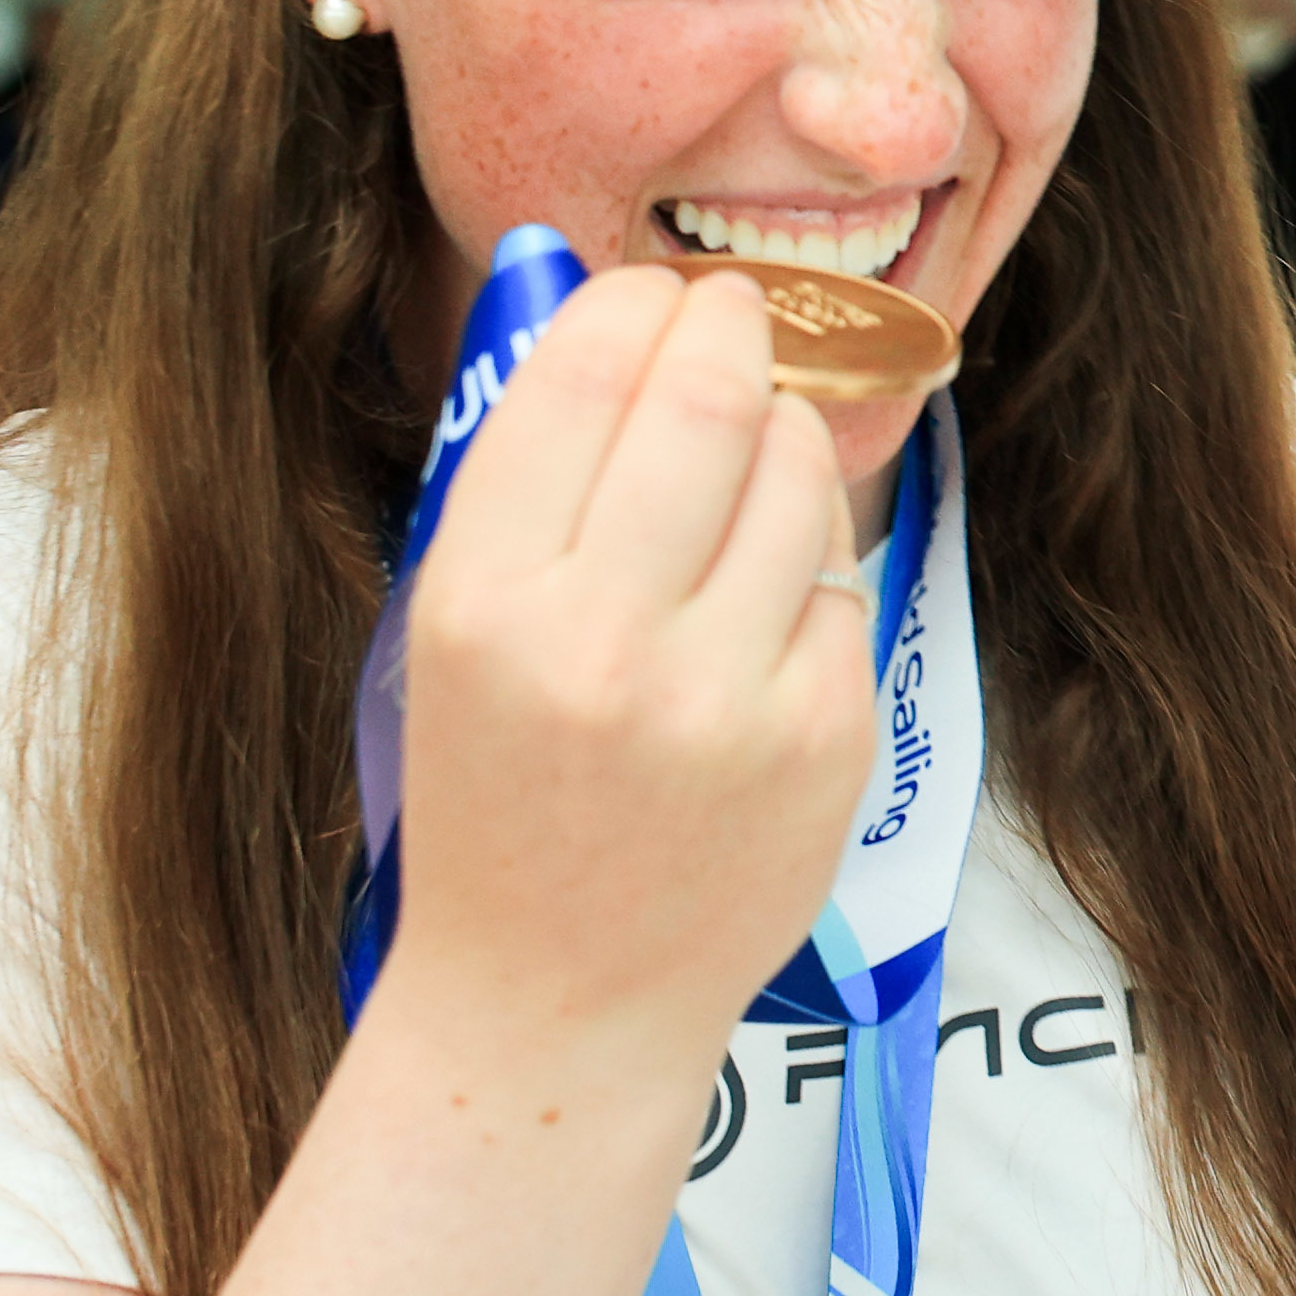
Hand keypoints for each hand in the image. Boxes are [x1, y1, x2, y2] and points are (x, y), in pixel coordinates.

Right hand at [377, 265, 875, 1067]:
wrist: (557, 1002)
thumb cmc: (498, 797)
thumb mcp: (452, 636)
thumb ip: (526, 482)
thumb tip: (612, 302)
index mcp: (485, 604)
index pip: (581, 377)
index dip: (635, 304)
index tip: (656, 294)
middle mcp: (605, 646)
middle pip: (710, 401)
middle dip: (732, 327)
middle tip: (734, 317)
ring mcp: (727, 700)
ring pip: (798, 473)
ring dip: (784, 434)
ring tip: (750, 456)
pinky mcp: (825, 741)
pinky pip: (843, 578)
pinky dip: (812, 556)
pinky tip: (769, 592)